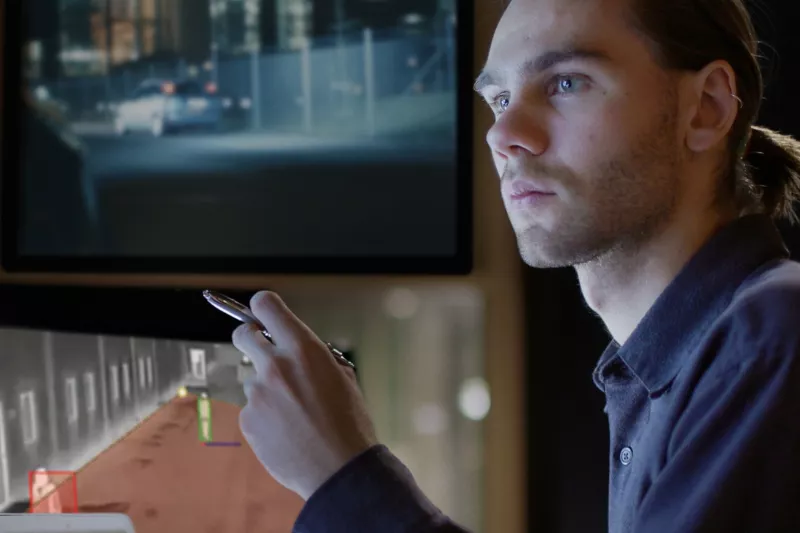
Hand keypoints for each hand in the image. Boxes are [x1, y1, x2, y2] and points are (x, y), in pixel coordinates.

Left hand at [232, 291, 377, 499]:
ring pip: (253, 379)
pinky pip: (252, 409)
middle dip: (251, 338)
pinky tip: (287, 432)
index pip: (266, 306)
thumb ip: (316, 358)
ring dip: (267, 388)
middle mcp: (276, 365)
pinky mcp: (248, 420)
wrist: (339, 469)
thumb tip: (299, 351)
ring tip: (294, 414)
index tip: (265, 315)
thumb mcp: (342, 378)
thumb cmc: (349, 423)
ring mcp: (257, 393)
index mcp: (304, 349)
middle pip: (244, 334)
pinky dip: (265, 417)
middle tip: (265, 353)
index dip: (264, 307)